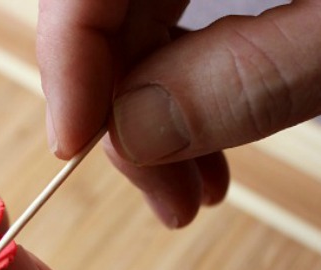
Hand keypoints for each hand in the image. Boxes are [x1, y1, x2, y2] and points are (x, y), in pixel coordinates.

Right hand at [37, 0, 320, 226]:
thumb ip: (254, 75)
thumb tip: (138, 132)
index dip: (66, 62)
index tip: (72, 149)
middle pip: (102, 16)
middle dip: (123, 119)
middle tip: (164, 200)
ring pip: (132, 36)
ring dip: (153, 124)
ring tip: (195, 195)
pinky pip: (168, 36)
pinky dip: (182, 100)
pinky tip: (205, 151)